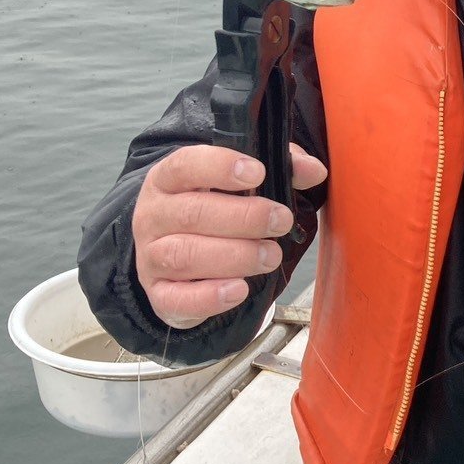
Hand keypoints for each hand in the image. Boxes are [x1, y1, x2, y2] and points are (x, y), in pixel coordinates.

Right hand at [131, 143, 327, 327]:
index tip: (257, 173)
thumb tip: (314, 170)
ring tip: (271, 255)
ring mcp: (150, 256)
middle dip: (244, 218)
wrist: (172, 253)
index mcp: (169, 179)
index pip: (185, 164)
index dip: (220, 167)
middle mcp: (153, 215)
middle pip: (192, 213)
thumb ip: (281, 168)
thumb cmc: (213, 209)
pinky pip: (177, 299)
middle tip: (281, 221)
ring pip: (184, 256)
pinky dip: (209, 297)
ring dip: (235, 256)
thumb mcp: (242, 181)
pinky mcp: (159, 293)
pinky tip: (239, 289)